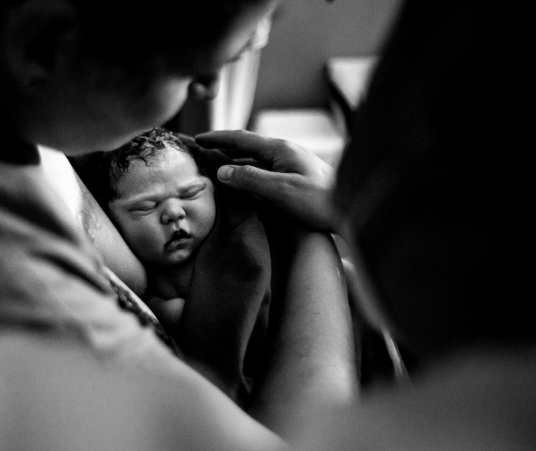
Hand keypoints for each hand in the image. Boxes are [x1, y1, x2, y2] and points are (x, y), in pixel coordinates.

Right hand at [195, 130, 338, 231]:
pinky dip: (246, 173)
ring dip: (233, 162)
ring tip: (213, 168)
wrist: (353, 213)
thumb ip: (249, 178)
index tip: (196, 139)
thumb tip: (221, 171)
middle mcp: (284, 152)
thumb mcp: (280, 191)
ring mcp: (291, 164)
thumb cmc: (319, 202)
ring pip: (254, 159)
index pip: (240, 138)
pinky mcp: (296, 178)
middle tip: (199, 154)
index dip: (216, 138)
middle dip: (221, 149)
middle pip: (246, 146)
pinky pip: (263, 170)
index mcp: (279, 149)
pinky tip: (241, 183)